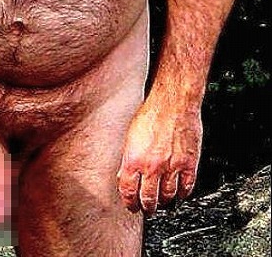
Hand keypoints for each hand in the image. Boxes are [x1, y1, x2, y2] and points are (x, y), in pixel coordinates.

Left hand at [117, 92, 201, 215]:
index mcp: (134, 159)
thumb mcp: (130, 136)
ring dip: (164, 203)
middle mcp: (152, 166)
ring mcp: (172, 167)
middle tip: (147, 210)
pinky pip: (186, 188)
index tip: (131, 206)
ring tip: (162, 204)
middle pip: (149, 199)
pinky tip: (179, 194)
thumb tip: (124, 177)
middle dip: (147, 208)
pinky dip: (182, 194)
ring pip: (168, 197)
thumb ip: (128, 159)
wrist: (173, 103)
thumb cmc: (151, 114)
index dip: (129, 202)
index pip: (129, 191)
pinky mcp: (189, 164)